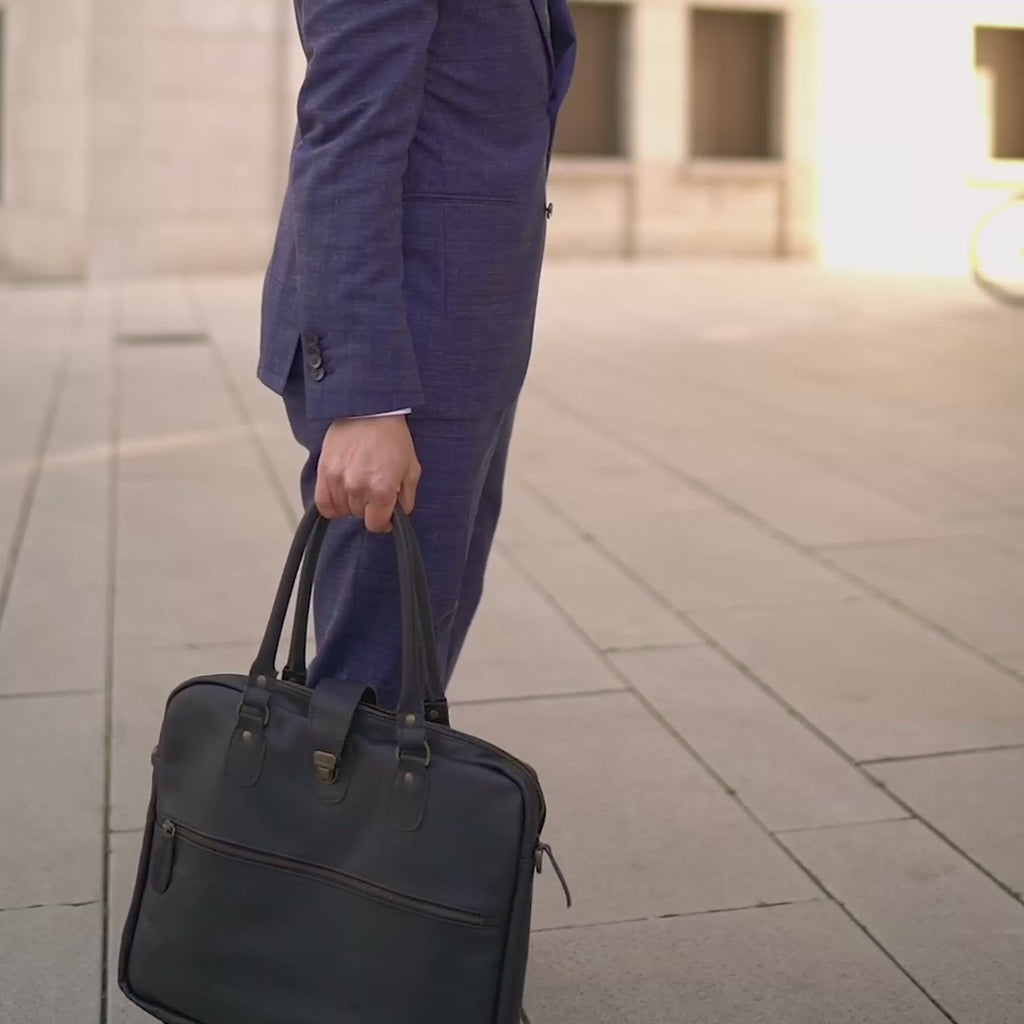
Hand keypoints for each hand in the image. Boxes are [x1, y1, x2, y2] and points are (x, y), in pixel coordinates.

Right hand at [314, 416, 420, 532]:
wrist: (369, 410)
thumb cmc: (392, 437)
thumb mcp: (411, 468)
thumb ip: (407, 497)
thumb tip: (398, 515)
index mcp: (382, 490)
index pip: (376, 524)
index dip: (383, 523)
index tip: (385, 518)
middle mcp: (358, 488)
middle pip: (360, 516)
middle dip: (370, 508)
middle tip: (375, 491)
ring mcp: (338, 481)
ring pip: (342, 510)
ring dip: (352, 504)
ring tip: (359, 487)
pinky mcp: (324, 472)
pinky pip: (323, 503)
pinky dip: (332, 504)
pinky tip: (341, 495)